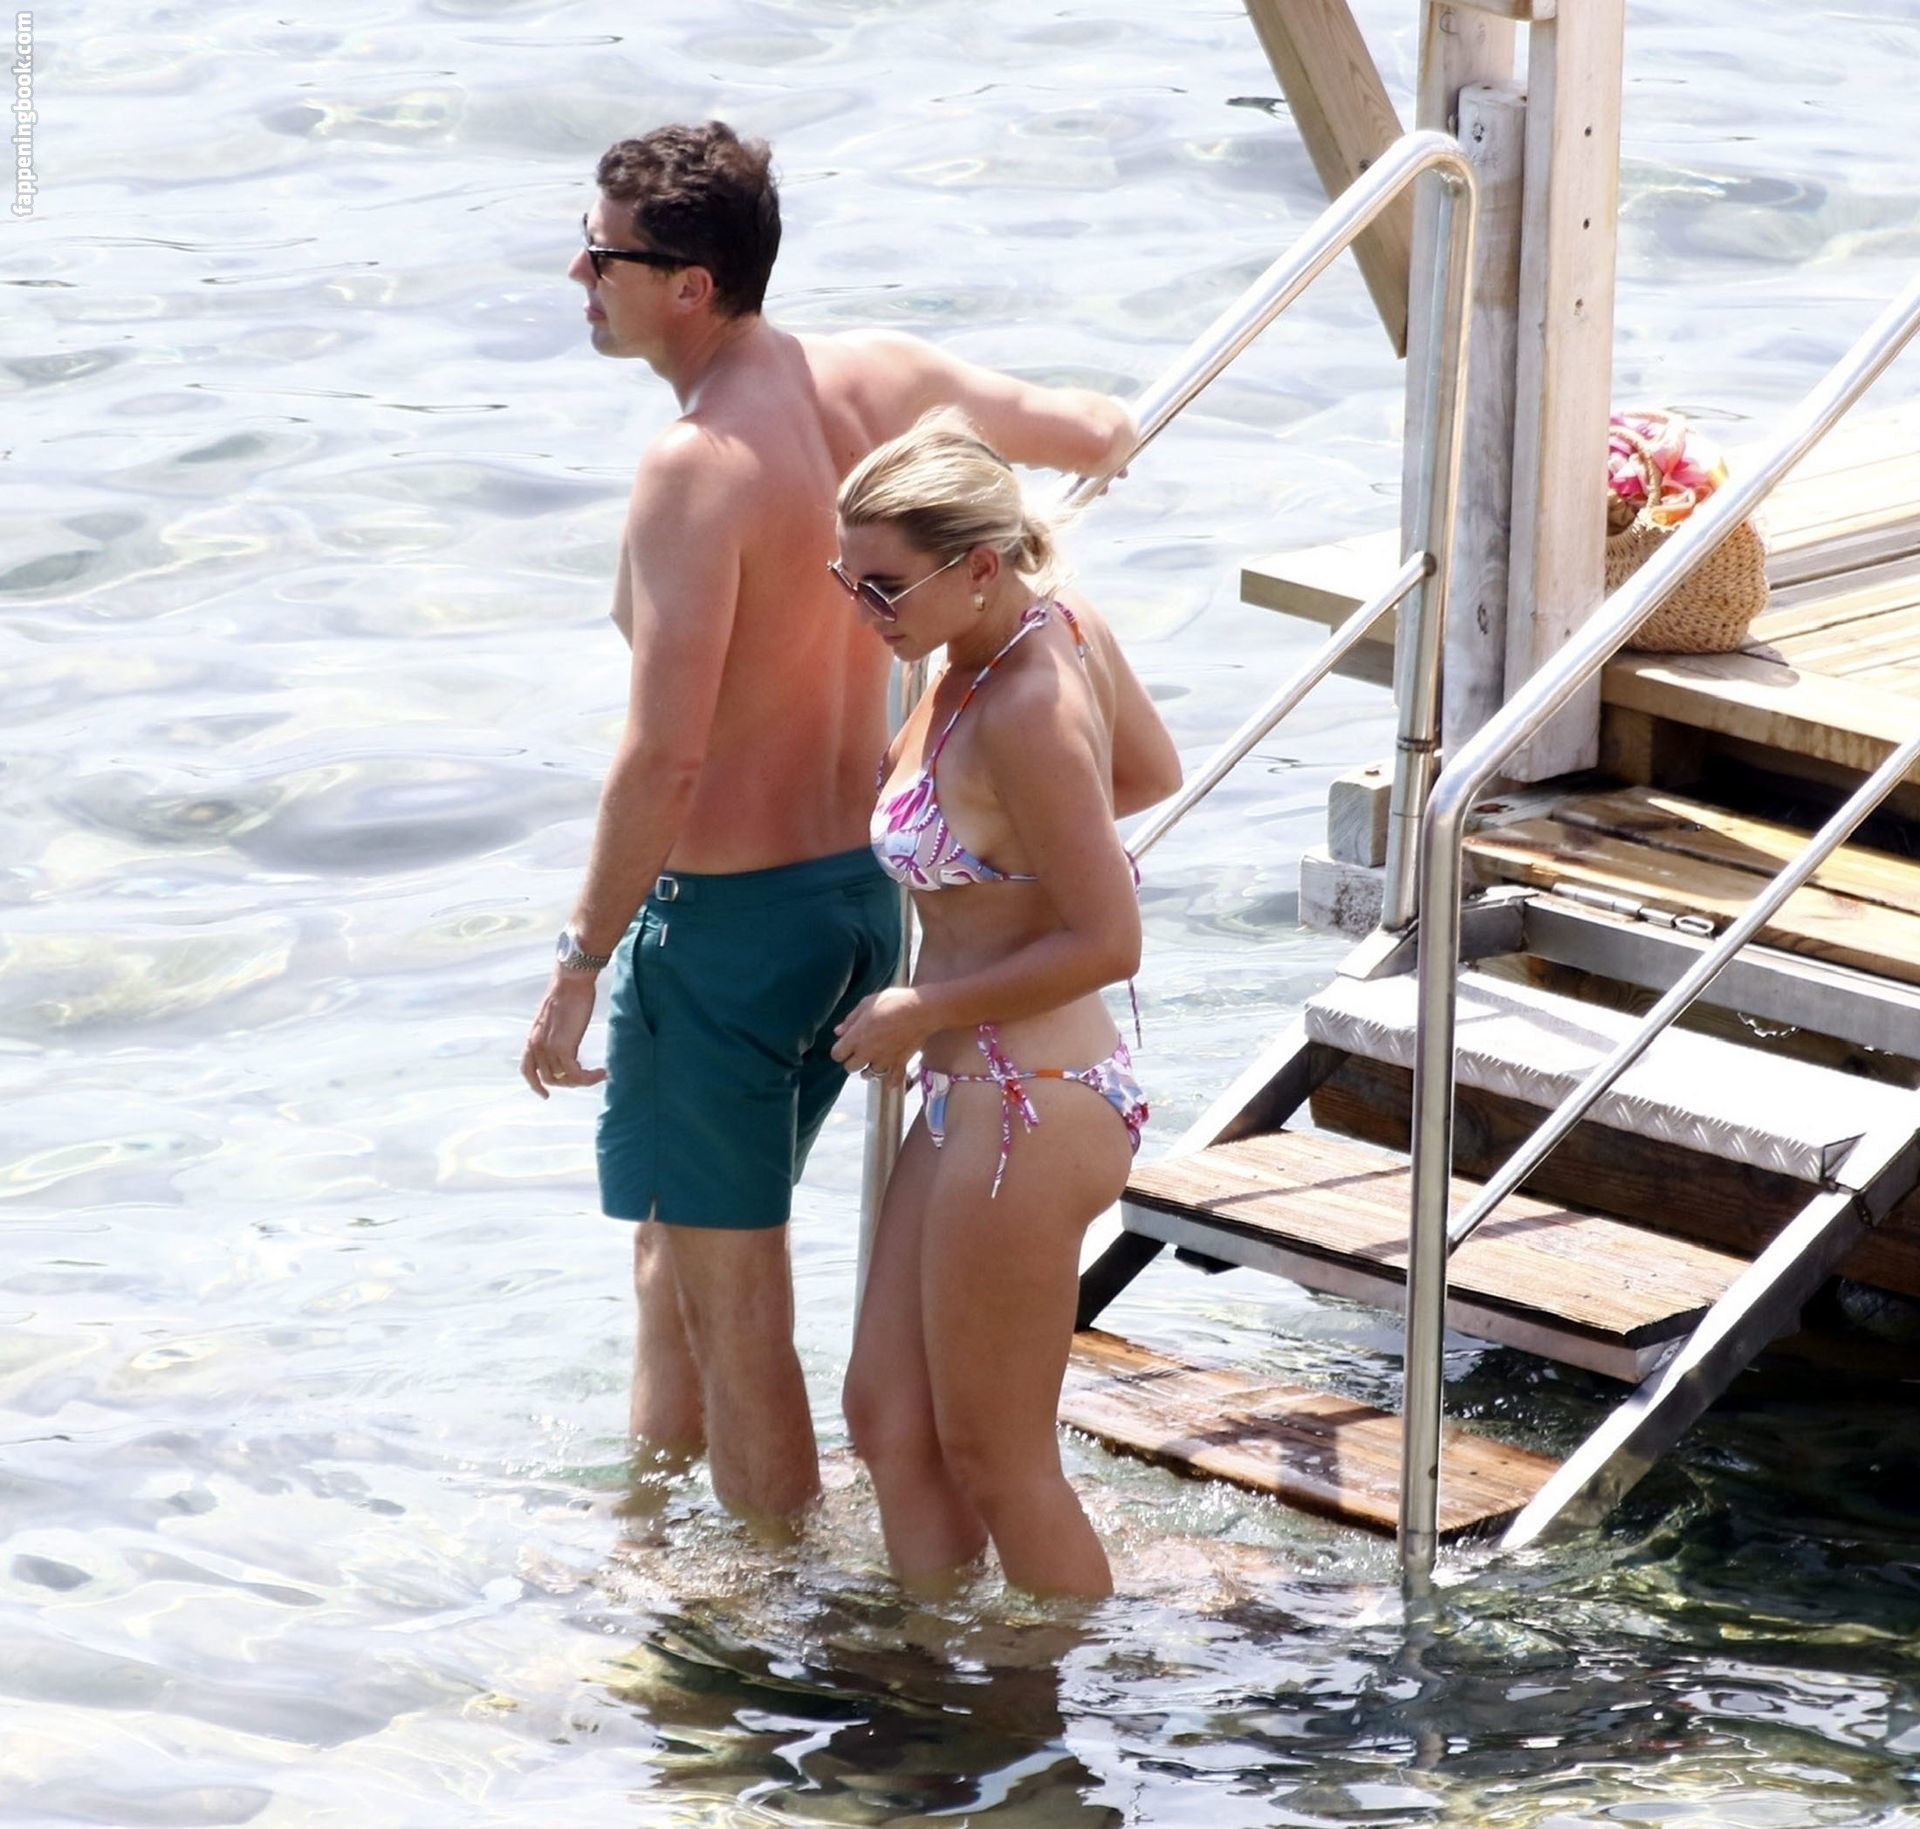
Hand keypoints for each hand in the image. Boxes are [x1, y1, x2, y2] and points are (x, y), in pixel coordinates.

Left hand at [522, 971, 606, 1098]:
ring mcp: (548, 1048)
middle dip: (568, 1082)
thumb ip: (555, 1033)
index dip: (535, 1085)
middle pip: (549, 1078)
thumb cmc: (568, 993)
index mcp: (532, 1038)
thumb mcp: (555, 1018)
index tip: (545, 1095)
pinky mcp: (563, 1048)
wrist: (571, 982)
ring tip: (598, 1074)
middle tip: (585, 1078)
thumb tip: (565, 1041)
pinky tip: (602, 1073)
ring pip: (563, 1079)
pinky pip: (576, 1074)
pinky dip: (589, 1078)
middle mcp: (536, 1046)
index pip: (527, 1069)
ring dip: (582, 1081)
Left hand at [830, 987, 932, 1083]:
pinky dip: (891, 1081)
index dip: (839, 1050)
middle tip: (858, 1052)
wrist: (922, 1010)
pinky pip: (894, 1079)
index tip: (844, 1045)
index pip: (837, 1054)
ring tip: (872, 1061)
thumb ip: (851, 1019)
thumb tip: (839, 1031)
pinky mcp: (901, 1062)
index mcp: (857, 1037)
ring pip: (871, 1074)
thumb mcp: (867, 1003)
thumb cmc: (894, 1002)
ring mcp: (885, 1060)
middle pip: (851, 1067)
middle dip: (852, 1061)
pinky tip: (889, 1081)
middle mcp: (868, 1053)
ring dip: (869, 1069)